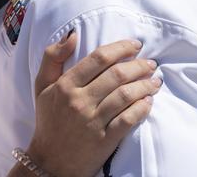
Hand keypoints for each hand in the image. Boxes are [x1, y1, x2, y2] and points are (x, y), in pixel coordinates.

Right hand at [26, 32, 159, 176]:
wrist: (51, 160)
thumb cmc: (49, 120)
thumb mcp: (41, 86)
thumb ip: (52, 57)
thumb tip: (72, 35)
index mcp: (64, 85)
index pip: (97, 58)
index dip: (120, 48)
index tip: (135, 45)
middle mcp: (79, 101)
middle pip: (116, 75)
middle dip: (138, 65)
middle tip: (150, 63)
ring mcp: (92, 121)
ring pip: (125, 95)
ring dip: (145, 85)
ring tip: (155, 81)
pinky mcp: (105, 139)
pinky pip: (129, 119)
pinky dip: (142, 108)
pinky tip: (149, 101)